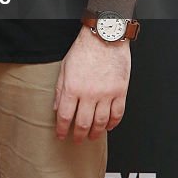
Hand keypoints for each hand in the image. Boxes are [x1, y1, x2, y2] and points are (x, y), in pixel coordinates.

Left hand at [53, 26, 130, 142]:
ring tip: (92, 136)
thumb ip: (60, 89)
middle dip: (78, 135)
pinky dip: (113, 123)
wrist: (104, 37)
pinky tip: (109, 127)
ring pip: (101, 122)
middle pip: (83, 123)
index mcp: (72, 87)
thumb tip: (56, 108)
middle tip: (77, 139)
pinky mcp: (120, 92)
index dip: (61, 129)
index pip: (64, 116)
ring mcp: (106, 94)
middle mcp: (89, 94)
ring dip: (96, 132)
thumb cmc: (84, 50)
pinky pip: (118, 114)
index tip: (61, 135)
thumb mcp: (64, 68)